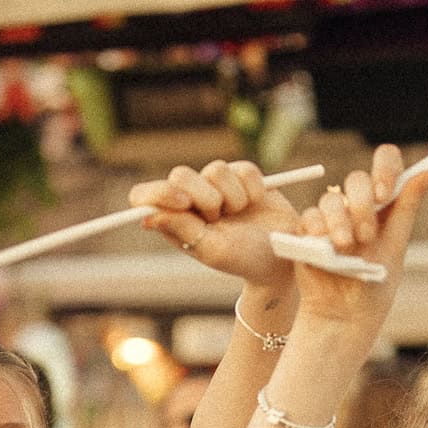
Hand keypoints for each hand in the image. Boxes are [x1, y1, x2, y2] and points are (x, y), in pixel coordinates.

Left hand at [130, 159, 298, 292]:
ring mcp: (215, 184)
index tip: (183, 203)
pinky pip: (244, 169)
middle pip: (180, 175)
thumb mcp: (212, 250)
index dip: (159, 194)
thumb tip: (147, 216)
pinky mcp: (240, 174)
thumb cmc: (244, 259)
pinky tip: (256, 204)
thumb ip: (182, 229)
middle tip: (219, 219)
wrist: (282, 256)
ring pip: (216, 169)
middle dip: (205, 197)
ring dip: (234, 197)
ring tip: (240, 215)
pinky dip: (253, 189)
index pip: (144, 196)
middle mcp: (190, 199)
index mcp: (175, 220)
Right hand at [293, 146, 427, 335]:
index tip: (385, 193)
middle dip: (362, 204)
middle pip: (356, 179)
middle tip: (366, 234)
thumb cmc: (374, 286)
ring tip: (346, 248)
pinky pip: (310, 218)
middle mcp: (357, 207)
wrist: (344, 316)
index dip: (385, 168)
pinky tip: (325, 248)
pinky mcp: (308, 233)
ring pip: (331, 199)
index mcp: (383, 206)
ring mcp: (332, 219)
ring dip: (340, 221)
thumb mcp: (395, 246)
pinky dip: (318, 230)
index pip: (386, 164)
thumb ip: (407, 208)